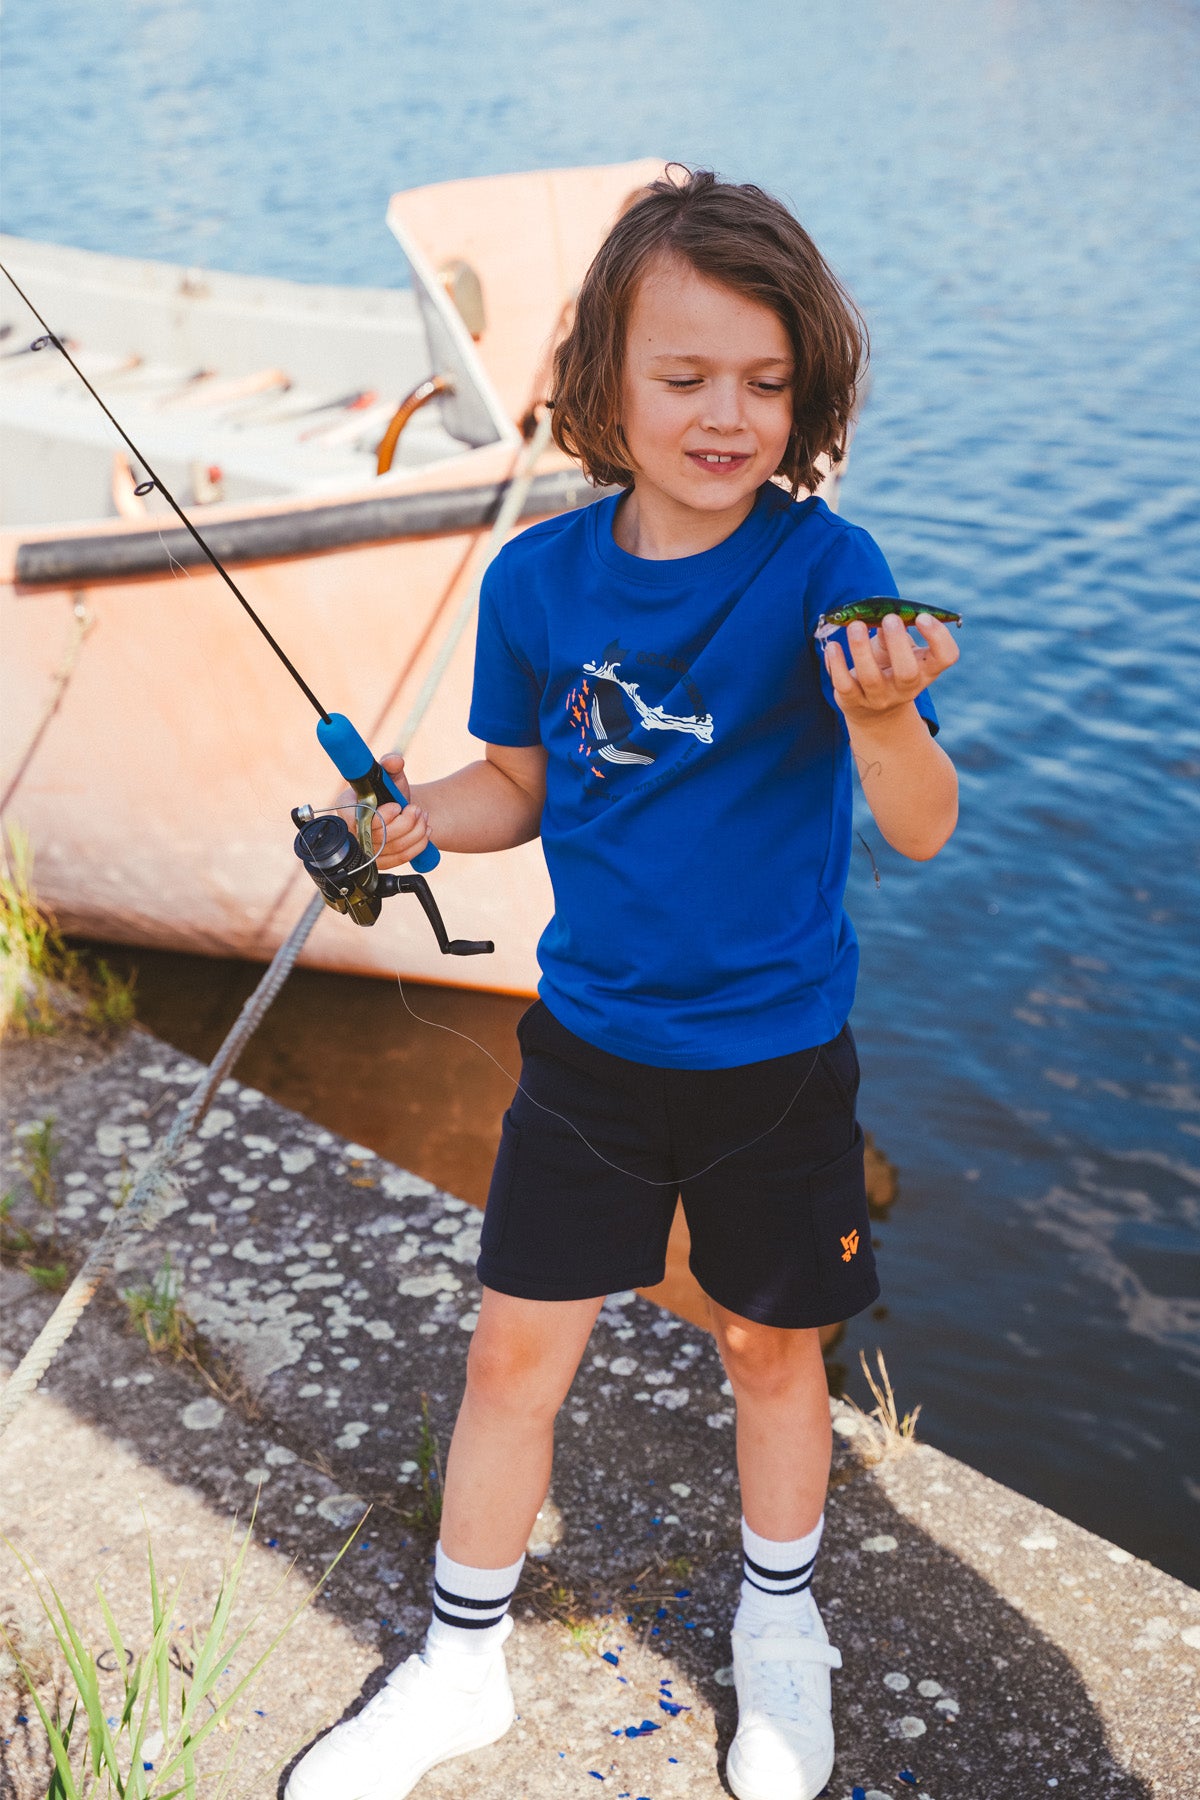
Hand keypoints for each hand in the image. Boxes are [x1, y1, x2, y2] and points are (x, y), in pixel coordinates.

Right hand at [335, 752, 430, 870]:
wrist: (398, 811)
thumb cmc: (388, 792)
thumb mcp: (390, 775)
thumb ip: (391, 764)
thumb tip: (395, 760)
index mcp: (347, 808)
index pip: (359, 821)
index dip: (382, 816)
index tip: (397, 805)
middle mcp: (352, 832)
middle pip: (381, 836)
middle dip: (406, 822)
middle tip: (417, 809)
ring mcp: (366, 851)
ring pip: (395, 847)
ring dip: (416, 831)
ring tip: (423, 817)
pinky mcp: (381, 863)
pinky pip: (403, 858)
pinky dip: (419, 844)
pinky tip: (424, 831)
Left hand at [824, 611, 959, 728]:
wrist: (874, 712)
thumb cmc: (890, 667)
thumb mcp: (897, 650)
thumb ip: (893, 634)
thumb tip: (882, 616)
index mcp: (926, 670)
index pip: (946, 657)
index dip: (938, 636)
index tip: (922, 617)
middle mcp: (906, 688)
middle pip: (907, 672)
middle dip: (898, 643)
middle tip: (889, 618)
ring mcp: (879, 698)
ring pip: (871, 678)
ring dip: (862, 648)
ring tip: (856, 625)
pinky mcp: (853, 702)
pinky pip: (844, 684)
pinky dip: (837, 663)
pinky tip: (833, 646)